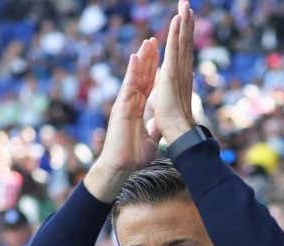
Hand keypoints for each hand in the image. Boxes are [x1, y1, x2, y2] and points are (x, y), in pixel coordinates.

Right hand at [84, 37, 159, 202]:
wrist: (121, 167)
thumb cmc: (133, 156)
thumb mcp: (151, 138)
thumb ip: (155, 127)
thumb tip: (162, 122)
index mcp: (138, 109)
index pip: (147, 85)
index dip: (153, 71)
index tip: (160, 57)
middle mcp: (130, 103)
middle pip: (141, 77)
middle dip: (148, 59)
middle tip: (154, 41)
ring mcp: (125, 104)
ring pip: (134, 77)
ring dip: (141, 59)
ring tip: (147, 43)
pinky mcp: (121, 108)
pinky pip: (127, 86)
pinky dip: (132, 72)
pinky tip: (135, 57)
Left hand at [148, 0, 196, 143]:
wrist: (177, 132)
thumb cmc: (174, 125)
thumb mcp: (169, 106)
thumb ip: (171, 97)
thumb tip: (171, 97)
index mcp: (181, 78)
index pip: (182, 52)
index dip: (184, 36)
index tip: (184, 22)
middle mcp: (184, 71)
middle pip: (186, 42)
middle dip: (186, 23)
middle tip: (186, 4)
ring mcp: (179, 71)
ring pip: (183, 41)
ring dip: (184, 21)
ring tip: (185, 4)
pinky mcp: (173, 72)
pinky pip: (175, 47)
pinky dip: (177, 32)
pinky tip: (178, 18)